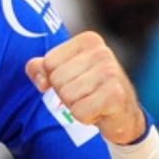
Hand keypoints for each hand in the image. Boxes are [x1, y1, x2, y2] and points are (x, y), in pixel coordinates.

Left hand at [24, 31, 145, 144]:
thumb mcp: (65, 73)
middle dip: (65, 94)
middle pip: (57, 79)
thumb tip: (35, 71)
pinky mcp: (115, 95)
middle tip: (85, 95)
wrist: (123, 115)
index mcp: (88, 41)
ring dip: (75, 106)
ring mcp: (110, 72)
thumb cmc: (90, 91)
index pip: (49, 62)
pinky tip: (100, 111)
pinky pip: (79, 112)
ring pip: (66, 96)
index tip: (75, 82)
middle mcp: (102, 52)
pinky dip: (85, 117)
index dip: (55, 79)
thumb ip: (42, 68)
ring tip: (92, 102)